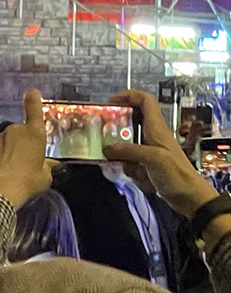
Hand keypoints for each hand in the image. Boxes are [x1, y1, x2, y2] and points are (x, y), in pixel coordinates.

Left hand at [0, 89, 51, 208]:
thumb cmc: (27, 181)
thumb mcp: (45, 176)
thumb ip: (47, 166)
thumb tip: (49, 165)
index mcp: (33, 133)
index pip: (34, 110)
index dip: (33, 100)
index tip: (32, 92)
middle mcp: (14, 131)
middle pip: (20, 133)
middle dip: (22, 144)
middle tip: (26, 163)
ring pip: (6, 142)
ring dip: (8, 152)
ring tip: (12, 171)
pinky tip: (0, 173)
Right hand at [104, 90, 219, 217]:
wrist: (188, 196)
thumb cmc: (176, 174)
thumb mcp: (152, 158)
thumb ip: (128, 151)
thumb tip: (108, 149)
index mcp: (156, 128)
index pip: (144, 100)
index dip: (128, 95)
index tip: (111, 101)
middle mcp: (152, 135)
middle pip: (130, 122)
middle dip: (116, 130)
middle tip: (104, 134)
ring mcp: (148, 149)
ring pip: (125, 145)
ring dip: (120, 155)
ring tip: (123, 164)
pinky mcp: (146, 163)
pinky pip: (128, 161)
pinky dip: (127, 168)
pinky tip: (136, 176)